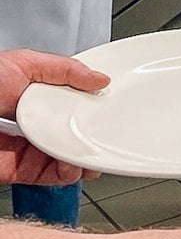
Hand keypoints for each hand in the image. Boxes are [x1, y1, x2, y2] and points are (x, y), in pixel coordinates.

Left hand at [0, 49, 109, 184]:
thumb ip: (63, 69)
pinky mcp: (17, 171)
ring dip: (83, 158)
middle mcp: (26, 124)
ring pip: (63, 158)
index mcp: (27, 96)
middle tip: (106, 134)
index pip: (66, 102)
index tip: (106, 107)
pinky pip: (50, 175)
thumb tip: (98, 79)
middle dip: (90, 135)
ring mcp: (23, 149)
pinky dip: (67, 173)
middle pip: (68, 132)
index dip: (88, 106)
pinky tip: (73, 163)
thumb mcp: (22, 63)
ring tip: (93, 152)